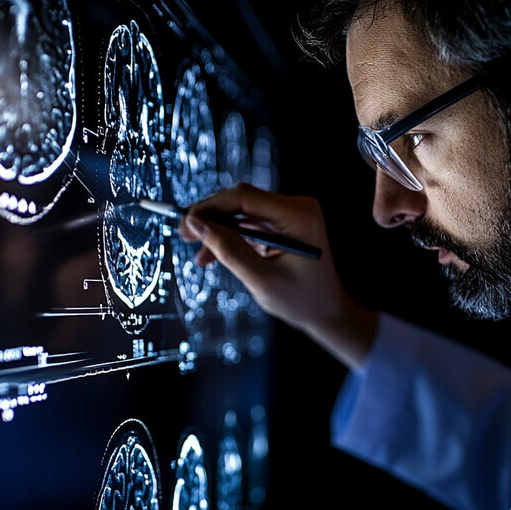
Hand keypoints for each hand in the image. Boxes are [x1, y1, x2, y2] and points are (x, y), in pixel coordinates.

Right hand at [178, 182, 376, 369]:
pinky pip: (248, 224)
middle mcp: (296, 207)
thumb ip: (228, 251)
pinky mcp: (282, 225)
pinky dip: (230, 238)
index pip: (244, 197)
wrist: (326, 312)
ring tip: (198, 253)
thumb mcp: (260, 279)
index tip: (186, 222)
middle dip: (210, 218)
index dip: (210, 207)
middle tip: (183, 234)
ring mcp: (289, 215)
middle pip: (240, 200)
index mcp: (298, 215)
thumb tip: (197, 225)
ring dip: (217, 231)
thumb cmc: (301, 300)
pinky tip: (211, 256)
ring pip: (240, 212)